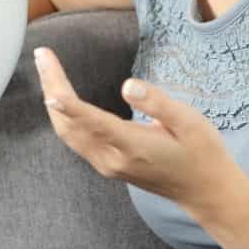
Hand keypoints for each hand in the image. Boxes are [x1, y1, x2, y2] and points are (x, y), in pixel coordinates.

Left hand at [32, 46, 248, 218]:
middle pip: (69, 124)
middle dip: (52, 87)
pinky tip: (59, 95)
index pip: (91, 121)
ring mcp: (107, 165)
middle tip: (43, 56)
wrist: (205, 192)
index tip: (49, 76)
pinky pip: (74, 139)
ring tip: (46, 68)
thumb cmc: (202, 153)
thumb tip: (127, 85)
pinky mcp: (106, 165)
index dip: (66, 100)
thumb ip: (158, 103)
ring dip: (53, 101)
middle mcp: (112, 159)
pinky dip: (62, 115)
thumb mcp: (190, 123)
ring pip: (67, 132)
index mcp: (133, 147)